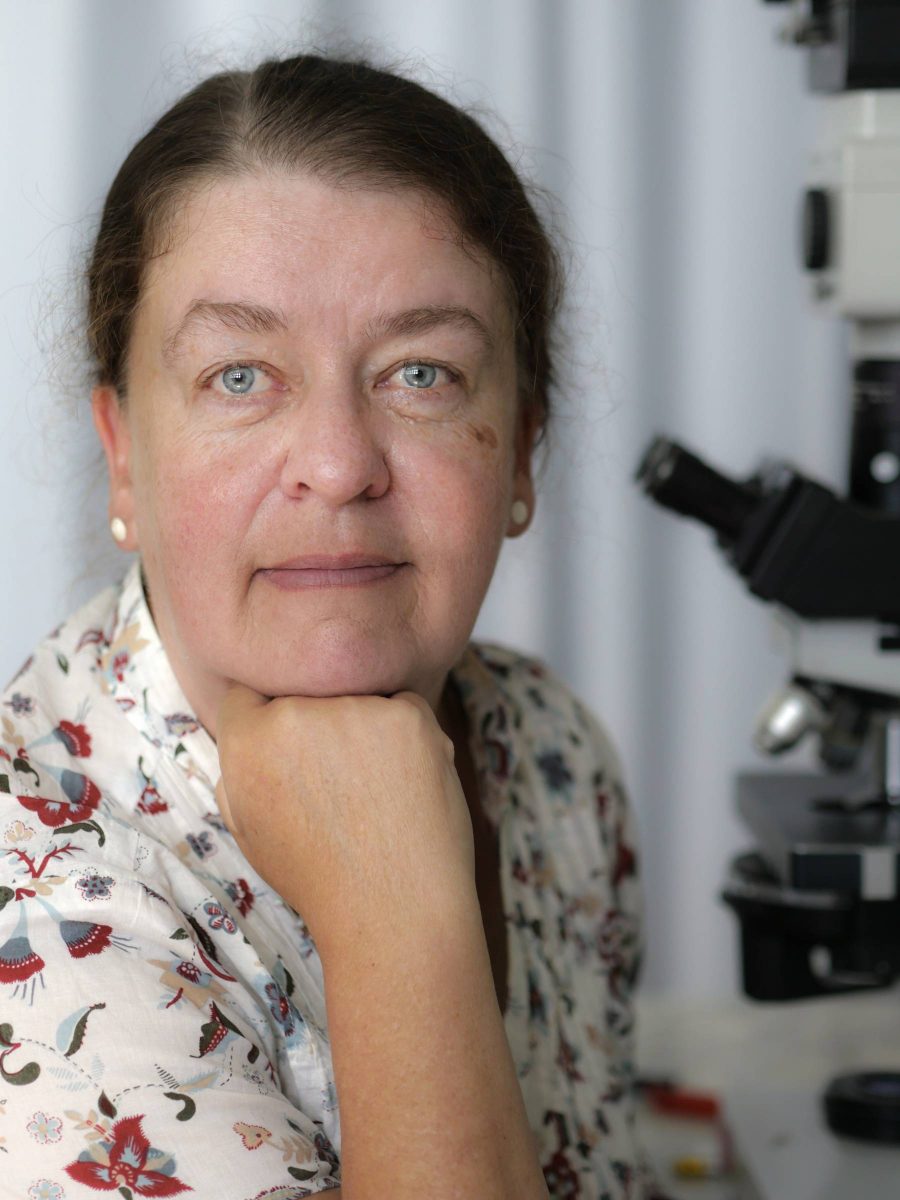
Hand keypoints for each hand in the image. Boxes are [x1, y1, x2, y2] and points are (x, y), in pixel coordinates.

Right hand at [215, 684, 476, 948]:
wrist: (394, 910)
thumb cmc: (320, 877)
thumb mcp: (249, 829)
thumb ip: (238, 770)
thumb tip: (249, 723)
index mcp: (247, 741)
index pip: (249, 694)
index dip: (268, 722)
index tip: (291, 752)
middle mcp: (295, 714)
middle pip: (305, 694)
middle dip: (318, 724)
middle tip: (338, 780)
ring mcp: (356, 710)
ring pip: (356, 698)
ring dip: (364, 728)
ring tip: (374, 792)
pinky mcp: (409, 714)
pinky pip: (403, 706)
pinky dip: (407, 735)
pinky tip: (405, 784)